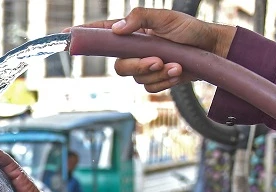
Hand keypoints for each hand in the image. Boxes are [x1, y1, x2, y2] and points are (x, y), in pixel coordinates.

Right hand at [78, 7, 235, 93]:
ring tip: (176, 63)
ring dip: (158, 73)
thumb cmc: (189, 30)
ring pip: (137, 79)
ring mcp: (143, 67)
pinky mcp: (154, 81)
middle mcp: (134, 50)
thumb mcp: (165, 18)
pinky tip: (178, 71)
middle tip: (158, 59)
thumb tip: (116, 28)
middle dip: (139, 65)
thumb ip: (140, 19)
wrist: (210, 51)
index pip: (102, 33)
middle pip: (119, 66)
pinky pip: (150, 88)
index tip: (66, 34)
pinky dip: (164, 81)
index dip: (84, 35)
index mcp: (131, 32)